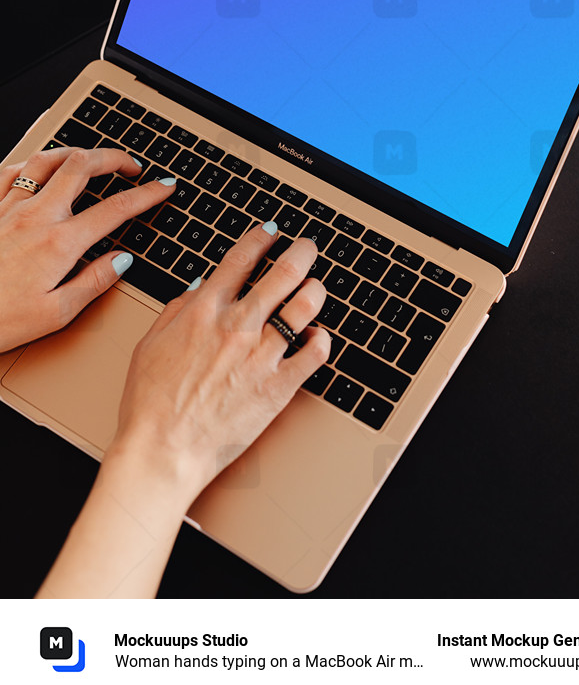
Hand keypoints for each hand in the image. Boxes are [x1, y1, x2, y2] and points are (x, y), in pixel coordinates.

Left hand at [0, 146, 173, 351]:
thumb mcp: (56, 314)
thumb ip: (94, 282)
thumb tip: (121, 260)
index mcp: (60, 243)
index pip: (116, 208)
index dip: (147, 194)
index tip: (163, 187)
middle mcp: (35, 216)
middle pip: (82, 166)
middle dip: (114, 157)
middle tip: (130, 165)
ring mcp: (8, 208)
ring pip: (47, 159)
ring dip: (75, 152)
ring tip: (90, 158)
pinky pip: (11, 170)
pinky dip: (32, 163)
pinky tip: (39, 168)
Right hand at [108, 223, 329, 506]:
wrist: (163, 451)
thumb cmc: (150, 404)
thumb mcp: (150, 344)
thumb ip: (176, 310)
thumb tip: (197, 288)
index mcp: (204, 312)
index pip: (240, 259)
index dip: (260, 239)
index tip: (270, 233)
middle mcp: (237, 327)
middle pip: (283, 274)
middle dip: (301, 253)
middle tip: (307, 248)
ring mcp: (262, 356)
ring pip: (305, 307)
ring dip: (315, 291)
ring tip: (315, 288)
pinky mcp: (279, 387)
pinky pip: (315, 353)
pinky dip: (321, 339)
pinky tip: (317, 336)